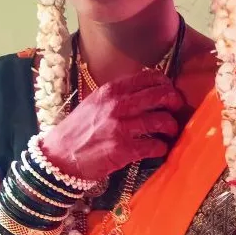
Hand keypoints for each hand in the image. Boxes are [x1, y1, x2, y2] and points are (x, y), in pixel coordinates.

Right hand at [41, 69, 183, 181]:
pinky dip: (161, 148)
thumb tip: (144, 94)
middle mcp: (117, 105)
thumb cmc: (77, 131)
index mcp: (111, 90)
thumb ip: (117, 96)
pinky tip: (159, 150)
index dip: (165, 83)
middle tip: (176, 110)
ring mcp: (121, 127)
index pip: (149, 77)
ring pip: (161, 120)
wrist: (59, 157)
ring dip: (171, 127)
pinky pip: (154, 146)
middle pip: (161, 95)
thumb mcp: (94, 104)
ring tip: (169, 132)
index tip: (168, 91)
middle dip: (174, 102)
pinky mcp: (123, 149)